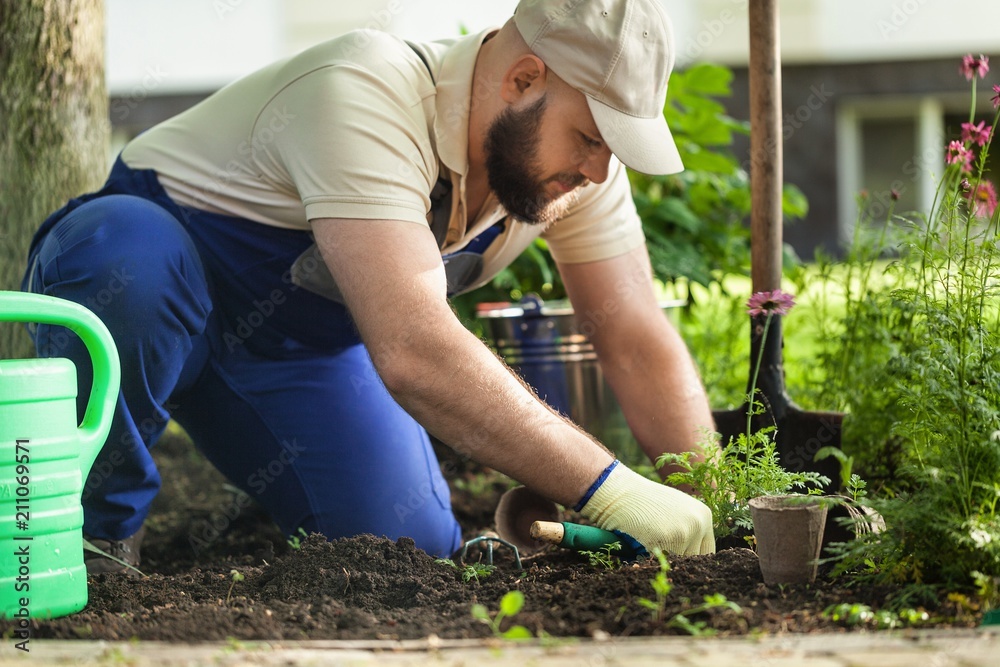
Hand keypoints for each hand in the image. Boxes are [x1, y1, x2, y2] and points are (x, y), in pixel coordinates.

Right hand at [577, 461, 714, 556]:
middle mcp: (700, 523)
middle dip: (677, 561)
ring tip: (646, 544)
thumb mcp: (674, 510)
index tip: (675, 561)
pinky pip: (663, 562)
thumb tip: (694, 560)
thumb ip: (688, 529)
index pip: (707, 552)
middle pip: (695, 560)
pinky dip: (652, 560)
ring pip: (678, 564)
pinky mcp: (669, 540)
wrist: (618, 491)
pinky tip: (641, 544)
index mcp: (704, 515)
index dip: (690, 559)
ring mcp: (686, 531)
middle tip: (657, 553)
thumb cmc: (641, 501)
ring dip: (663, 561)